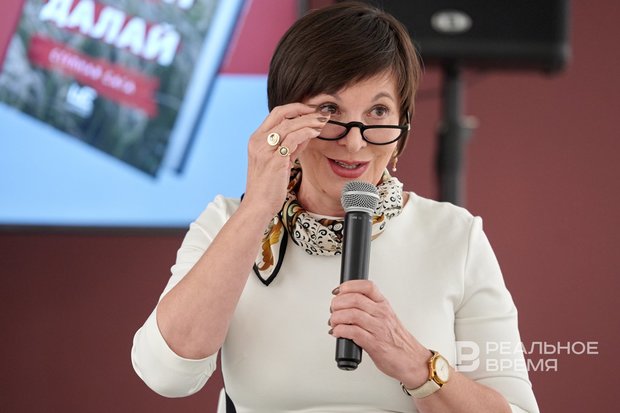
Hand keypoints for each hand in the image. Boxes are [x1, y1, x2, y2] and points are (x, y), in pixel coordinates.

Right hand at [243, 103, 328, 217]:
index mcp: (256, 139)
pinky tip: (316, 132)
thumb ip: (290, 146)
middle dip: (303, 109)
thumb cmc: (268, 186)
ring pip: (289, 125)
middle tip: (320, 112)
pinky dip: (306, 132)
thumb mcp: (279, 161)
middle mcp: (258, 141)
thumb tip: (307, 133)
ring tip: (323, 121)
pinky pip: (293, 138)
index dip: (295, 109)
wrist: (258, 204)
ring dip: (309, 121)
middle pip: (282, 113)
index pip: (276, 114)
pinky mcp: (275, 159)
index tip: (311, 111)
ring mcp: (265, 149)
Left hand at [329, 280, 430, 387]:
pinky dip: (340, 331)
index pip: (367, 286)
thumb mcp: (386, 317)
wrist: (412, 360)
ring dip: (336, 318)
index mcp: (384, 305)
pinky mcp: (374, 344)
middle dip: (337, 303)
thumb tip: (345, 305)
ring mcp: (378, 328)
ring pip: (351, 314)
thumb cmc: (398, 340)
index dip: (349, 285)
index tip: (338, 291)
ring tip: (333, 322)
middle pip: (354, 299)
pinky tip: (337, 333)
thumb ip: (369, 309)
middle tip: (333, 309)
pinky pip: (352, 332)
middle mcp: (381, 314)